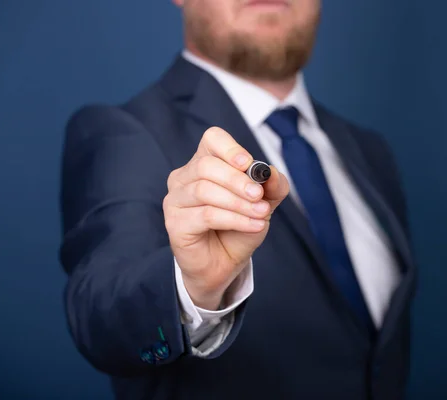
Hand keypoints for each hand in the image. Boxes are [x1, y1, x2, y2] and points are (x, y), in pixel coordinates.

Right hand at [163, 127, 289, 309]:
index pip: (212, 139)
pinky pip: (206, 215)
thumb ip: (272, 185)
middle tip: (260, 196)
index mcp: (204, 163)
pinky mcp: (174, 223)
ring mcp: (175, 200)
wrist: (224, 264)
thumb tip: (270, 172)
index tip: (249, 164)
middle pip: (206, 165)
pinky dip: (235, 219)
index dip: (230, 148)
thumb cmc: (238, 228)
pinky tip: (253, 225)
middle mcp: (184, 177)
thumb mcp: (263, 203)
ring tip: (261, 214)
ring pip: (204, 190)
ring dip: (238, 203)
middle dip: (238, 180)